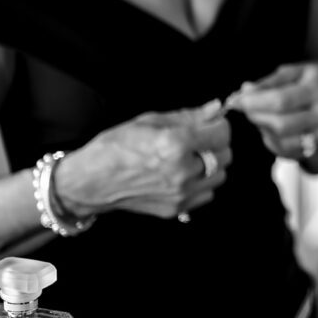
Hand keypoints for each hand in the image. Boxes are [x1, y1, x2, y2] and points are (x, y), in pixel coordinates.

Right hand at [54, 100, 231, 221]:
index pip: (222, 133)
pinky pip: (206, 194)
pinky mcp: (177, 209)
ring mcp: (180, 194)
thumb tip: (216, 108)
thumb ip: (189, 116)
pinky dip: (201, 183)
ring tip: (189, 157)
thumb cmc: (116, 146)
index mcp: (175, 145)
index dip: (218, 124)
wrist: (92, 181)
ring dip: (211, 164)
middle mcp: (182, 172)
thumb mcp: (151, 120)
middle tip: (198, 139)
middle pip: (225, 155)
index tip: (210, 123)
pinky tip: (183, 174)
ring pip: (220, 176)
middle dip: (215, 144)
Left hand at [227, 63, 317, 161]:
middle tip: (246, 108)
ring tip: (261, 117)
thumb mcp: (301, 71)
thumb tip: (244, 91)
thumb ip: (271, 81)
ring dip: (263, 130)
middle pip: (281, 124)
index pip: (281, 100)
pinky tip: (271, 129)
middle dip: (256, 116)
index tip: (235, 100)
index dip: (253, 102)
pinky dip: (273, 142)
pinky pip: (289, 152)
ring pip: (283, 141)